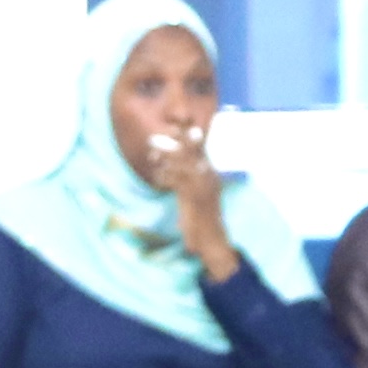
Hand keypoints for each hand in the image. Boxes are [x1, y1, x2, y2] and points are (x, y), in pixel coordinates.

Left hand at [129, 118, 242, 280]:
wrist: (214, 242)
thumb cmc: (203, 220)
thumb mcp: (196, 195)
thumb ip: (188, 180)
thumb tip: (172, 166)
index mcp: (210, 175)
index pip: (199, 150)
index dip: (186, 137)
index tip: (174, 125)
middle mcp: (209, 178)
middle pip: (192, 153)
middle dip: (175, 141)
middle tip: (158, 135)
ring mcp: (203, 188)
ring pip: (184, 165)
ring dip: (167, 158)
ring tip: (153, 154)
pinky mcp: (195, 200)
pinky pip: (179, 183)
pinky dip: (166, 178)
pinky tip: (157, 177)